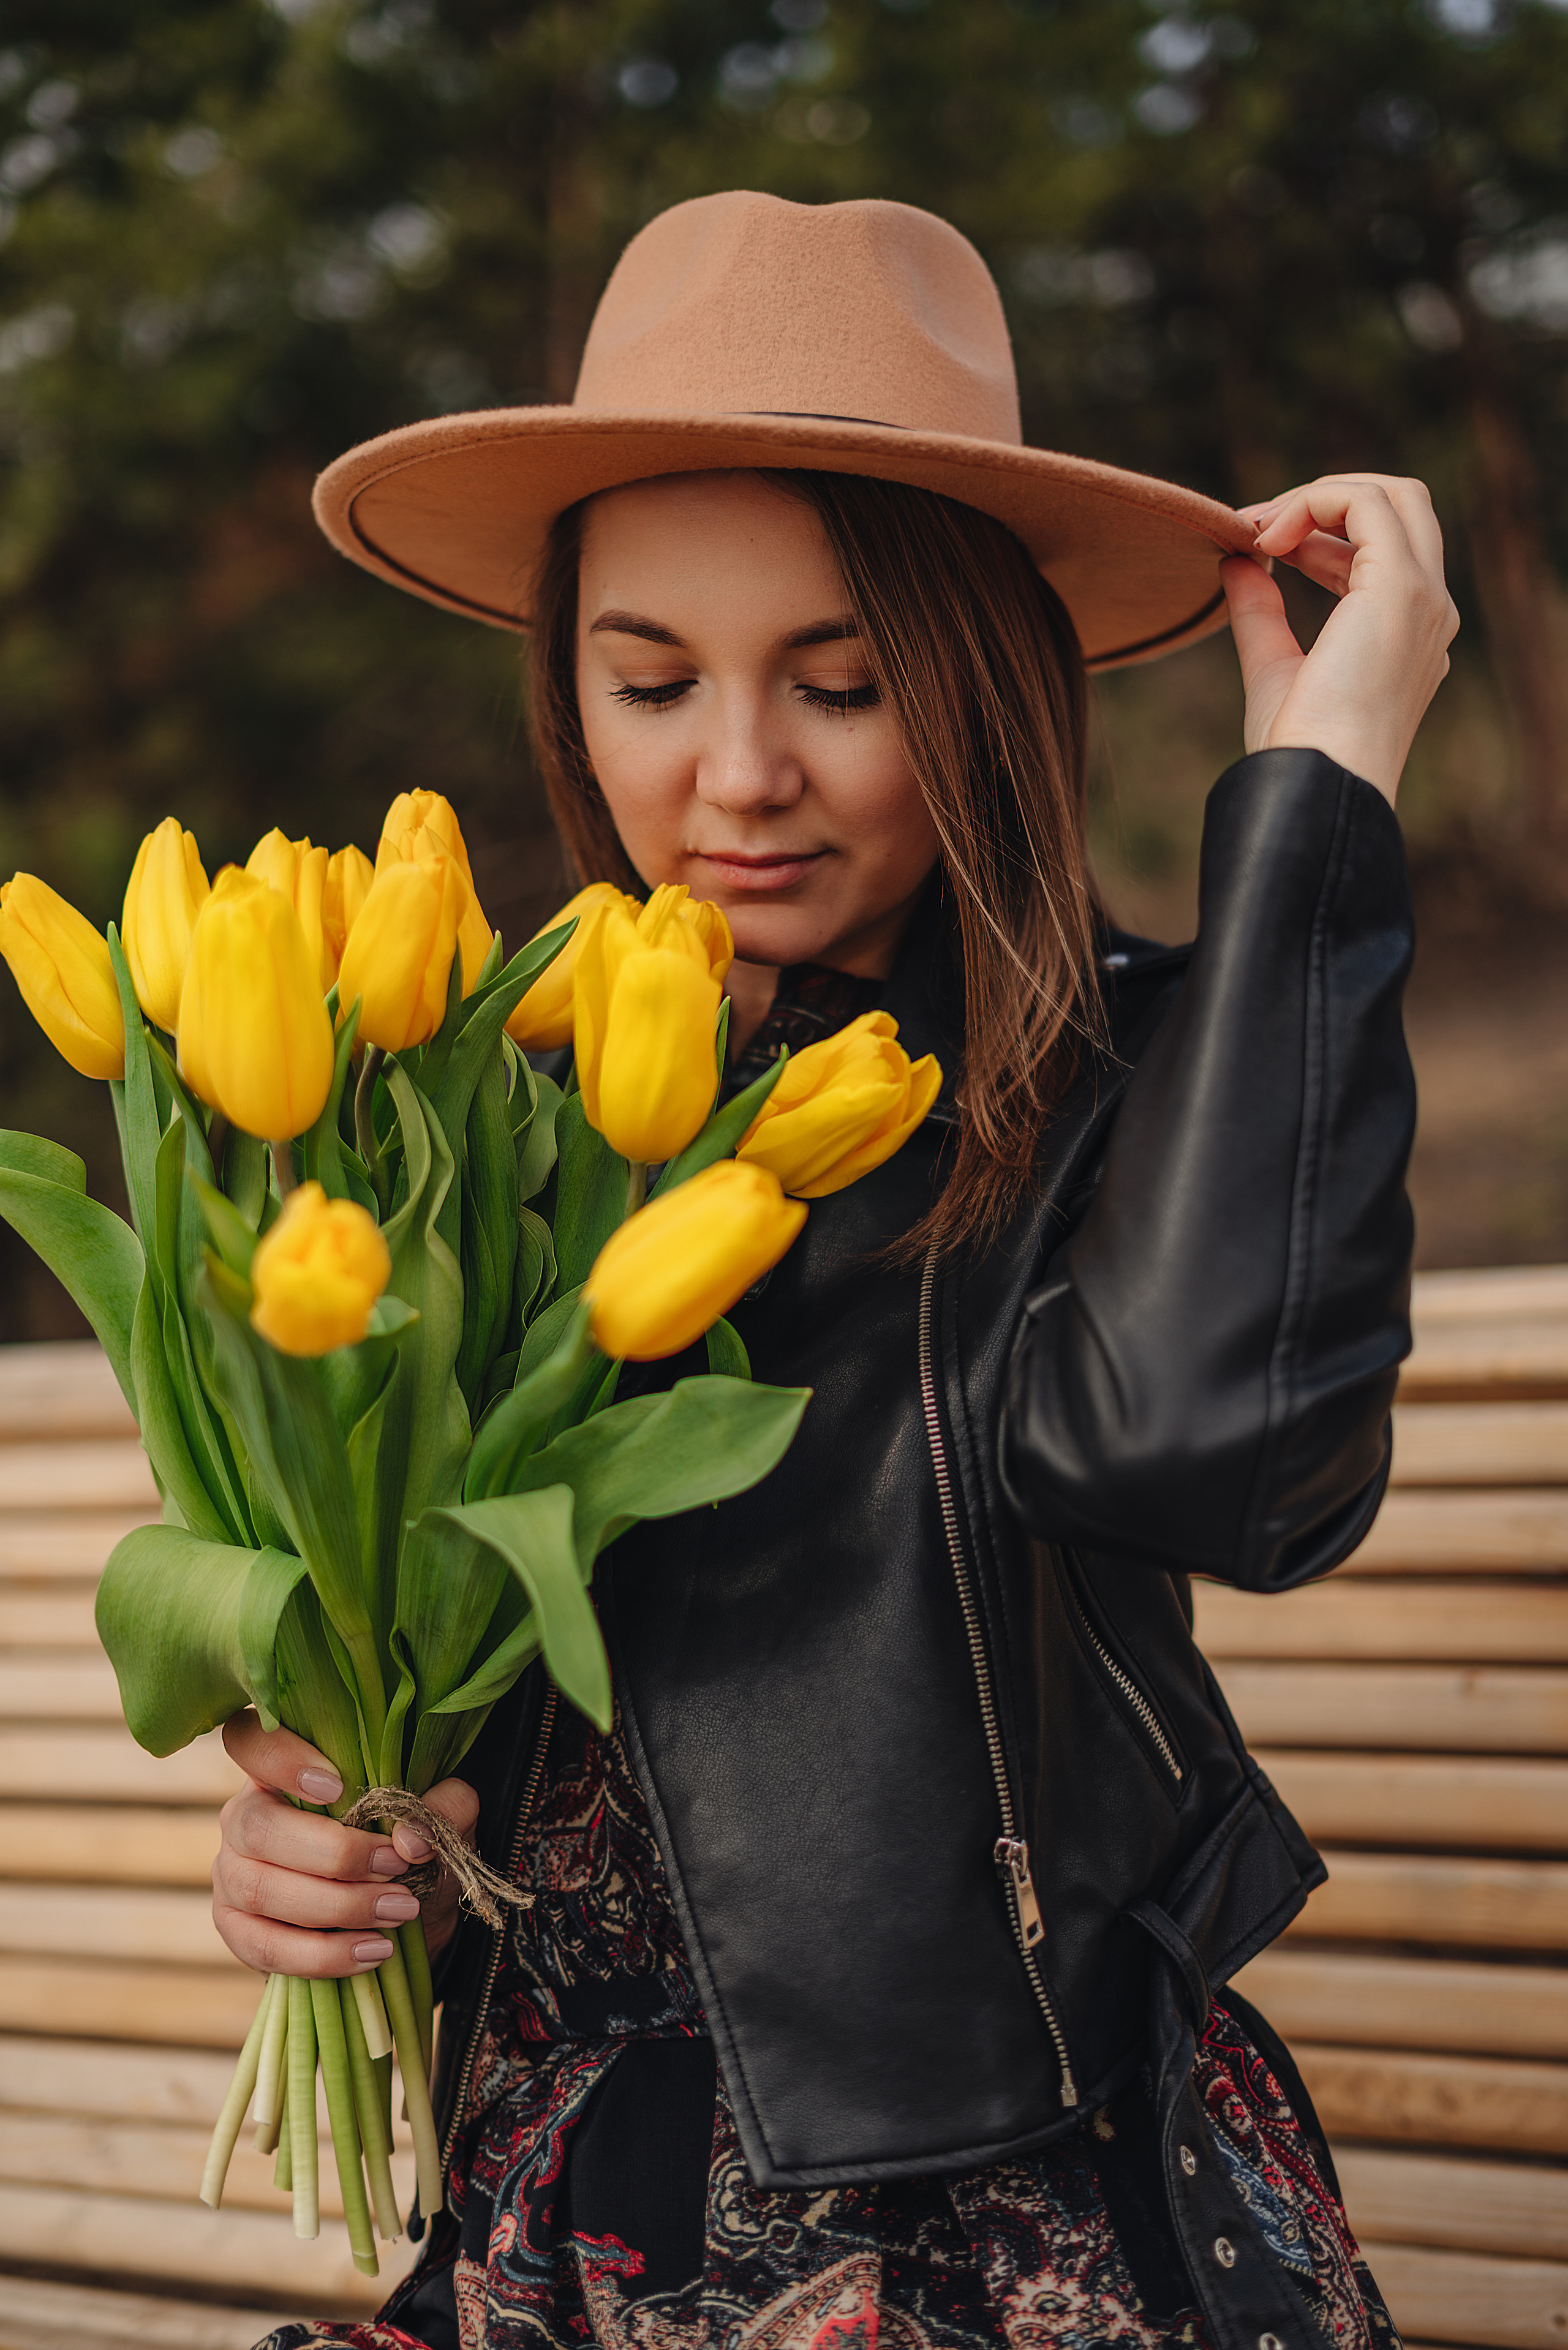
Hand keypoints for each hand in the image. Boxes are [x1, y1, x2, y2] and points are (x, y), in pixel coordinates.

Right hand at [214, 1711, 480, 1974]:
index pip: (250, 1741)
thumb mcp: (443, 1818)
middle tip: (397, 1867)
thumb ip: (445, 1807)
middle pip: (257, 1826)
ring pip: (261, 1889)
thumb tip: (411, 1838)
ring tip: (399, 1911)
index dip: (281, 1760)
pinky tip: (373, 1951)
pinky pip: (266, 1947)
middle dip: (335, 1853)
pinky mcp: (237, 1931)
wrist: (401, 1919)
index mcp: (282, 1771)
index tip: (337, 1788)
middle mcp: (244, 1817)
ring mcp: (232, 1875)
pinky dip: (324, 1955)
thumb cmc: (411, 1850)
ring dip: (338, 1906)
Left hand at [1220, 474, 1459, 804]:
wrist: (1317, 780)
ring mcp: (1423, 595)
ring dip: (1317, 496)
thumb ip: (1260, 613)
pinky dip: (1313, 501)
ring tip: (1259, 529)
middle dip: (1326, 499)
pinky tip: (1269, 539)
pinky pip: (1365, 503)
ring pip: (1391, 494)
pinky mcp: (1400, 587)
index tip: (1259, 547)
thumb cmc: (1297, 745)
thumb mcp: (1273, 667)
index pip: (1378, 550)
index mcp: (1407, 632)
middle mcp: (1428, 609)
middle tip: (1260, 526)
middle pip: (1402, 506)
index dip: (1317, 534)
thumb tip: (1235, 563)